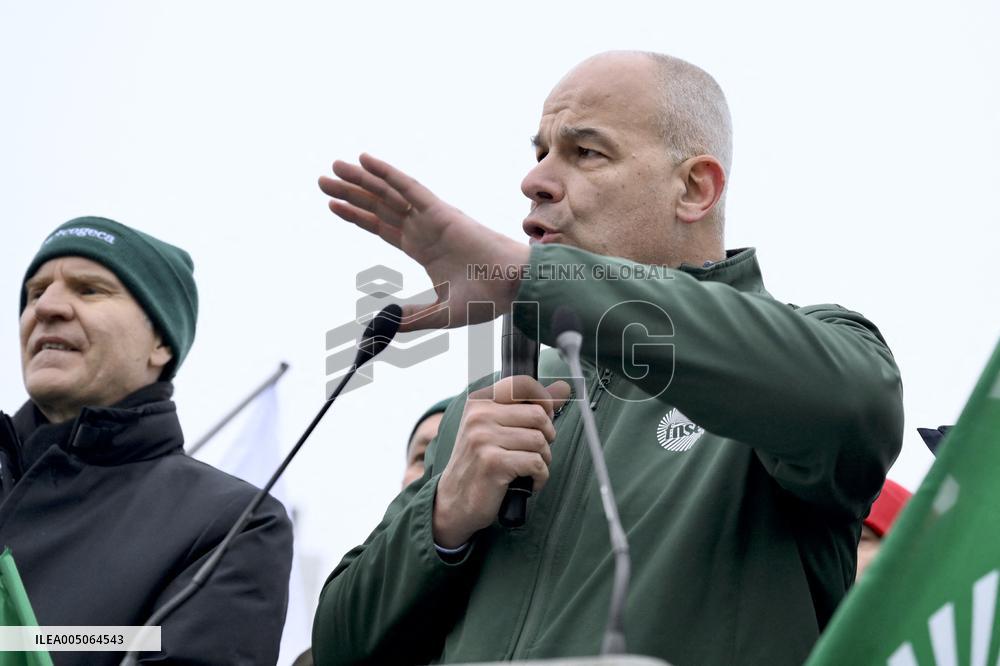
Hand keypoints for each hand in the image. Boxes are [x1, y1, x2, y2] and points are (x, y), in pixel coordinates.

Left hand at [319, 154, 530, 331]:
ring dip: (361, 179)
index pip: (382, 227)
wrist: (514, 289)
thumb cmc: (488, 298)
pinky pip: (409, 188)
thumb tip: (387, 323)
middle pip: (379, 207)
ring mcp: (432, 219)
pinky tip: (365, 161)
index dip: (357, 215)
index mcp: (424, 249)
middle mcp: (424, 229)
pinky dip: (387, 174)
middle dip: (351, 192)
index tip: (333, 205)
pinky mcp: (441, 212)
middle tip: (323, 179)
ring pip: (389, 194)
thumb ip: (414, 318)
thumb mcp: (442, 313)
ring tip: (334, 167)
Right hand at [433, 376, 571, 547]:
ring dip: (543, 459)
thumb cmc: (478, 464)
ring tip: (529, 468)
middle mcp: (479, 416)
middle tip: (535, 451)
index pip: (522, 384)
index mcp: (479, 402)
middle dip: (546, 436)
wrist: (453, 502)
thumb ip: (524, 408)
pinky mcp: (493, 463)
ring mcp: (483, 439)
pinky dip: (540, 477)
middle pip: (538, 415)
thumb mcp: (493, 428)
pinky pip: (536, 463)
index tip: (545, 418)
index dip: (543, 399)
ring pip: (540, 441)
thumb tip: (562, 389)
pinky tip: (528, 483)